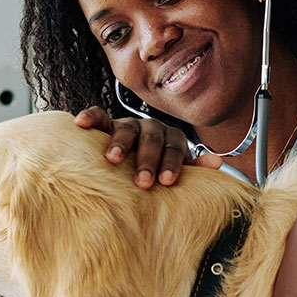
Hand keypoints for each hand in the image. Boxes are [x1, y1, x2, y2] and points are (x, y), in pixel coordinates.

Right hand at [74, 106, 221, 187]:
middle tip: (143, 181)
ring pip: (126, 128)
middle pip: (151, 139)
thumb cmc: (157, 170)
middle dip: (148, 160)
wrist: (134, 158)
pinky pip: (98, 115)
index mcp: (171, 139)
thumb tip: (217, 163)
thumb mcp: (176, 169)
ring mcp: (128, 124)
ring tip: (113, 159)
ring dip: (120, 143)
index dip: (172, 164)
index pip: (174, 148)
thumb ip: (194, 169)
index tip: (166, 181)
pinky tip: (80, 124)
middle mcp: (151, 128)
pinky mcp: (107, 123)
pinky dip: (90, 117)